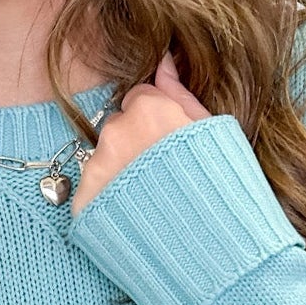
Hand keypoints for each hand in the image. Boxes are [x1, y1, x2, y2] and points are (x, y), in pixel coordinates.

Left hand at [70, 50, 210, 216]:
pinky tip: (133, 217)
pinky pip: (93, 194)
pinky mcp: (85, 202)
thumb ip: (179, 93)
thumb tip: (163, 60)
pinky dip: (107, 203)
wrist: (210, 245)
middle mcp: (116, 133)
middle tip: (159, 176)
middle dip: (134, 147)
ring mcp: (97, 169)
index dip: (155, 123)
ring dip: (119, 174)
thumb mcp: (211, 132)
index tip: (168, 146)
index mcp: (148, 110)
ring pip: (103, 160)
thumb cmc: (221, 184)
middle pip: (118, 129)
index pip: (138, 100)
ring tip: (148, 200)